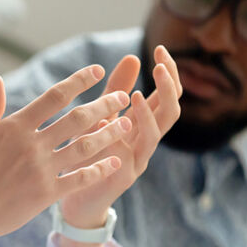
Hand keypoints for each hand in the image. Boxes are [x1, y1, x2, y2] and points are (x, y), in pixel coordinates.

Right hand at [0, 64, 133, 246]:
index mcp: (13, 127)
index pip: (54, 96)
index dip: (80, 80)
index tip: (98, 71)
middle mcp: (30, 145)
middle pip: (78, 118)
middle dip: (105, 105)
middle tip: (123, 97)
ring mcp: (40, 170)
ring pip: (85, 146)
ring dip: (109, 134)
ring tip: (128, 125)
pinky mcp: (45, 195)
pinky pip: (80, 179)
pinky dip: (100, 169)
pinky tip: (115, 162)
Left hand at [59, 45, 181, 228]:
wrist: (75, 197)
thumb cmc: (88, 153)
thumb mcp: (100, 116)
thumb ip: (115, 90)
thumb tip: (133, 57)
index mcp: (143, 124)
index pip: (168, 95)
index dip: (169, 73)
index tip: (161, 49)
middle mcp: (146, 141)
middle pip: (171, 113)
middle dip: (168, 88)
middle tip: (159, 66)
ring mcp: (137, 160)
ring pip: (155, 135)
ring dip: (147, 114)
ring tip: (134, 95)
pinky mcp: (122, 177)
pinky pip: (126, 157)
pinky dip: (117, 138)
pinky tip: (103, 122)